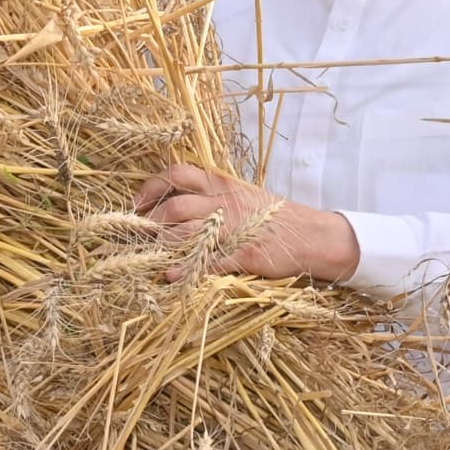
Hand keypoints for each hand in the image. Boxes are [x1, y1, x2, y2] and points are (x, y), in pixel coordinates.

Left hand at [131, 163, 360, 281]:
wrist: (311, 234)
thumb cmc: (274, 215)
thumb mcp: (243, 194)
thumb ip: (214, 192)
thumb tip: (180, 196)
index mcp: (222, 184)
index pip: (177, 174)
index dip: (152, 187)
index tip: (138, 202)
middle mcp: (223, 203)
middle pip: (174, 207)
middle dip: (151, 222)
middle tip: (141, 233)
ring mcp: (232, 229)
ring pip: (186, 234)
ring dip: (164, 245)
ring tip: (151, 253)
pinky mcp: (242, 254)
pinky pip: (207, 262)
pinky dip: (185, 270)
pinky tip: (171, 275)